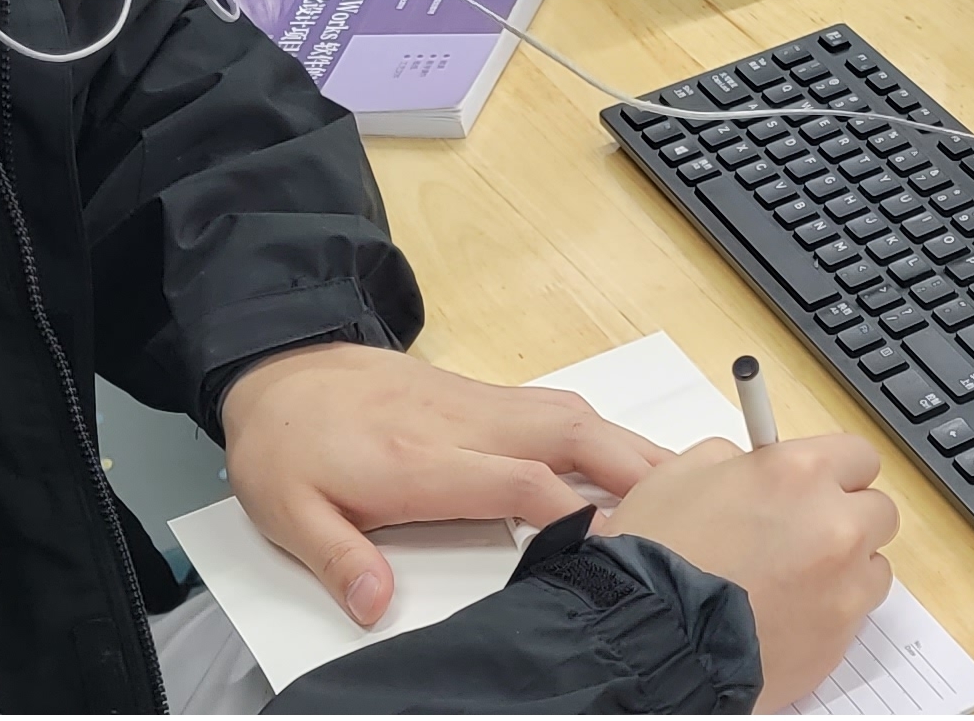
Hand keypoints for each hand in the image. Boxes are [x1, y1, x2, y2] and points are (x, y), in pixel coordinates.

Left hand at [221, 342, 667, 626]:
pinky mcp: (483, 396)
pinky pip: (558, 407)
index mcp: (420, 460)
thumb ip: (339, 560)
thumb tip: (377, 607)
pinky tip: (629, 453)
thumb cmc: (287, 443)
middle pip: (570, 436)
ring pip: (574, 415)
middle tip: (696, 501)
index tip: (620, 544)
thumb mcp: (288, 512)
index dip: (574, 515)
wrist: (277, 366)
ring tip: (687, 477)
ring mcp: (480, 404)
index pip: (518, 484)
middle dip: (635, 466)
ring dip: (631, 444)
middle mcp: (465, 425)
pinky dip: (605, 430)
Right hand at [599, 435, 899, 711]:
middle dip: (847, 518)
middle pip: (878, 510)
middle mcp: (834, 524)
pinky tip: (791, 614)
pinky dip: (833, 611)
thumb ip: (733, 459)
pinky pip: (858, 613)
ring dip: (845, 568)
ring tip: (795, 582)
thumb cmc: (657, 560)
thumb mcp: (679, 476)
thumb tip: (754, 464)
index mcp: (798, 473)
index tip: (820, 486)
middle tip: (806, 535)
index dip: (836, 471)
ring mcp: (844, 584)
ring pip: (874, 565)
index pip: (859, 456)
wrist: (651, 641)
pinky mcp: (841, 636)